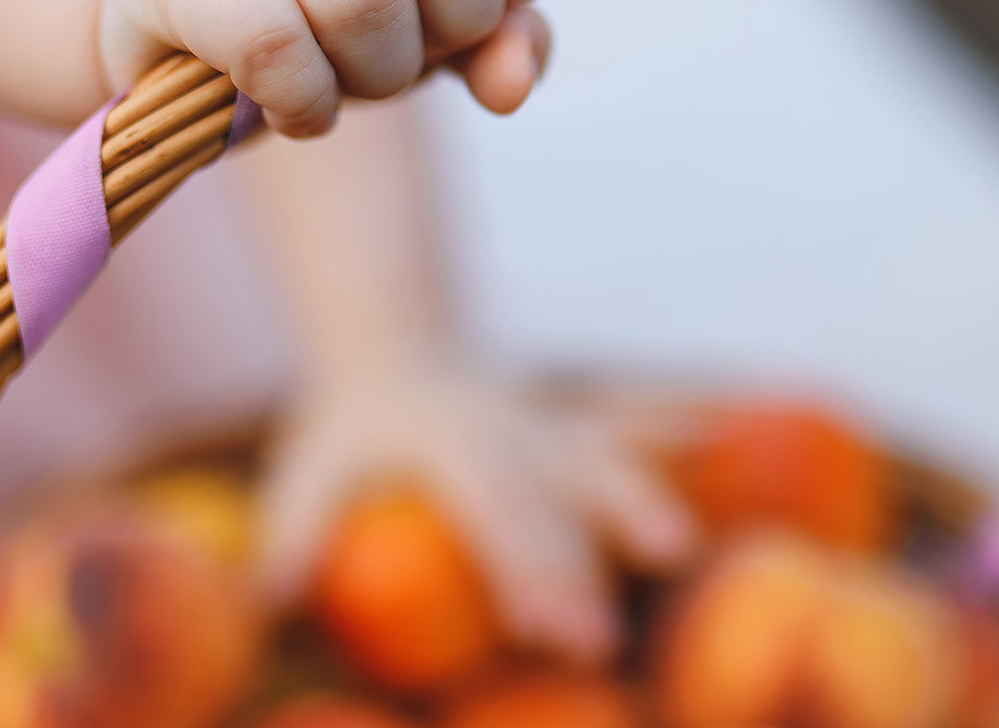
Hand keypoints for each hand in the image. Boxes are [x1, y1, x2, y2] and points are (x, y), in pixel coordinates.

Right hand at [98, 0, 573, 137]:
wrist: (159, 17)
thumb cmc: (318, 8)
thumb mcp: (430, 17)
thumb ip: (500, 34)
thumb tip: (511, 81)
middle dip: (459, 18)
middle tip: (417, 49)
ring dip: (380, 73)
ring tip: (349, 80)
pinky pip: (271, 41)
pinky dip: (307, 100)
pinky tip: (297, 107)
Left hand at [257, 356, 696, 661]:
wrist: (395, 353)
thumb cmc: (348, 436)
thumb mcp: (305, 470)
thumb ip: (295, 530)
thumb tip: (273, 599)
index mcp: (445, 439)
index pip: (489, 510)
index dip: (517, 568)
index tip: (539, 628)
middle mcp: (509, 428)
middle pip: (551, 502)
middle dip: (577, 571)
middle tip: (595, 644)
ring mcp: (551, 425)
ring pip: (604, 458)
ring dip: (640, 503)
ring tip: (675, 554)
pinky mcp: (577, 432)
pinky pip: (634, 433)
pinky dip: (681, 432)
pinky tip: (725, 435)